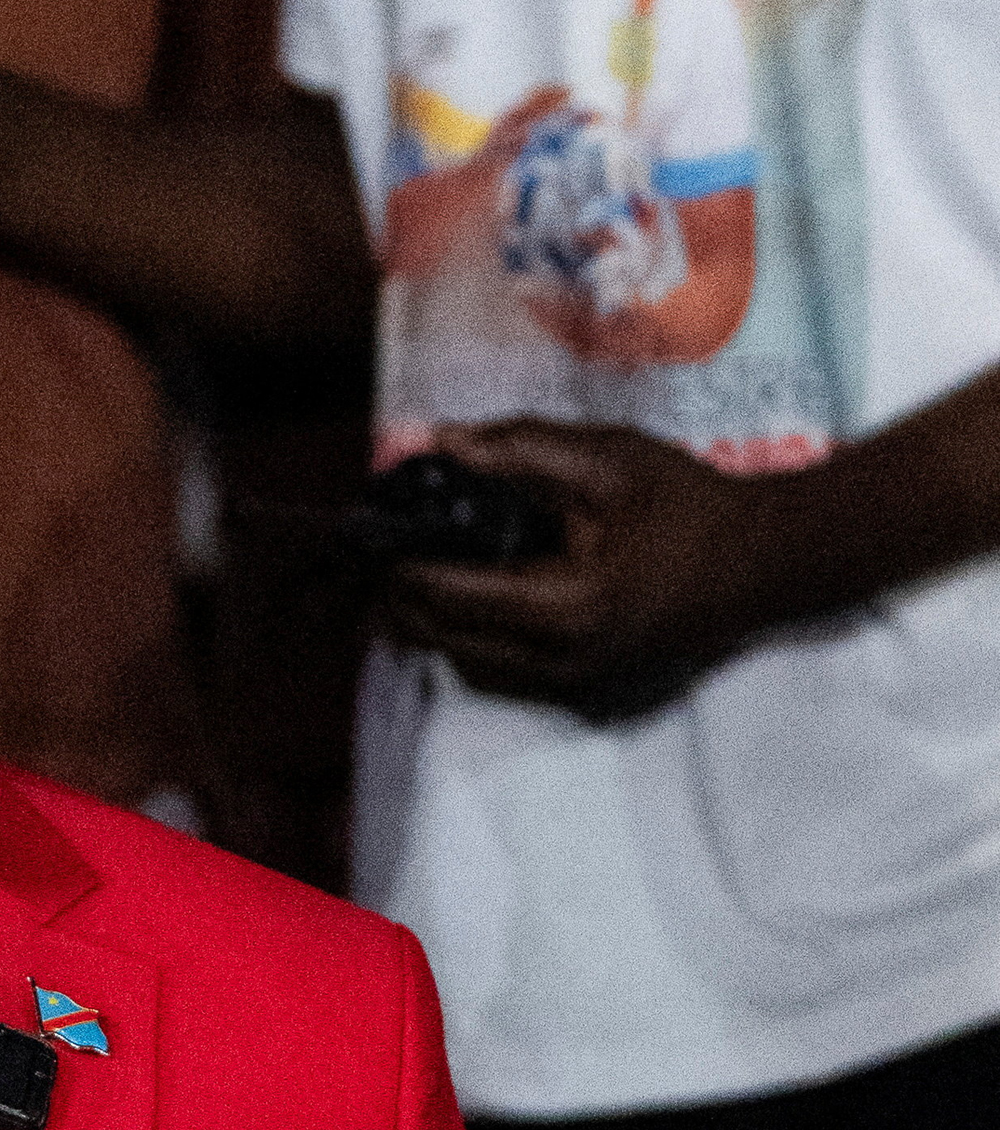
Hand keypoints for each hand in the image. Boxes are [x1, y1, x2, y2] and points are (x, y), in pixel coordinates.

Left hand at [381, 419, 791, 708]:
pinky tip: (457, 591)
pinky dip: (467, 631)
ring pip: (464, 660)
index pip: (449, 593)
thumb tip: (444, 442)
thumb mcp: (609, 461)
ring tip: (403, 565)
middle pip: (442, 638)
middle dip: (399, 595)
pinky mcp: (580, 686)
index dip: (397, 562)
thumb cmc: (694, 508)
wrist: (764, 563)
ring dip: (428, 619)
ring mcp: (572, 683)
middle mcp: (561, 661)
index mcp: (566, 607)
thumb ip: (522, 451)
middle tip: (372, 547)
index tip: (366, 529)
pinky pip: (497, 667)